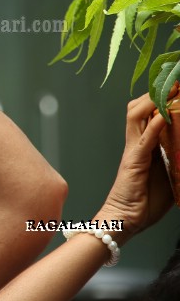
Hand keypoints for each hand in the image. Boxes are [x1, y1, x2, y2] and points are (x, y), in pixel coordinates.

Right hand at [96, 92, 173, 245]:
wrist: (126, 220)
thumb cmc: (145, 202)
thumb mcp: (169, 177)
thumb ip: (176, 163)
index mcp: (145, 146)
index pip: (148, 114)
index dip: (160, 98)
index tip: (175, 86)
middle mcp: (136, 143)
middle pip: (138, 107)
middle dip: (155, 92)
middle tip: (174, 81)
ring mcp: (133, 150)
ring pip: (137, 115)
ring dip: (153, 100)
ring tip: (170, 89)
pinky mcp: (134, 161)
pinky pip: (144, 138)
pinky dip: (155, 124)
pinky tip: (165, 114)